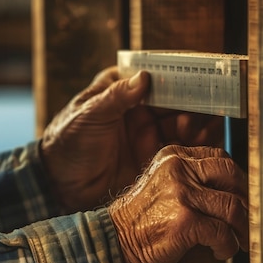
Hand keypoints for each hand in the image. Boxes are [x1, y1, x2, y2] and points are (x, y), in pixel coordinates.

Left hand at [40, 67, 222, 212]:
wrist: (61, 187)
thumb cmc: (67, 143)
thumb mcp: (89, 115)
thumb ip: (116, 96)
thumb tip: (144, 77)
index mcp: (123, 90)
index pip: (156, 76)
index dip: (178, 75)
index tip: (196, 79)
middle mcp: (141, 109)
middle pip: (178, 99)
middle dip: (192, 102)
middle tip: (193, 112)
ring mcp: (150, 134)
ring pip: (186, 123)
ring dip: (197, 124)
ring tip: (193, 130)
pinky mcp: (156, 159)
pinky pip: (184, 149)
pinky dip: (197, 146)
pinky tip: (201, 145)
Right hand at [108, 145, 248, 262]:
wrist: (111, 244)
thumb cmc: (138, 224)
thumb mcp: (163, 188)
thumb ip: (192, 183)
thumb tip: (233, 195)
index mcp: (173, 157)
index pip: (219, 158)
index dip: (235, 181)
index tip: (241, 198)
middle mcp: (178, 169)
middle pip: (231, 176)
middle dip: (245, 201)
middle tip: (247, 220)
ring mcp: (182, 193)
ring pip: (233, 206)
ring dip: (241, 229)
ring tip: (237, 241)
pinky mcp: (185, 220)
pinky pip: (223, 232)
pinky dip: (228, 246)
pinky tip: (220, 251)